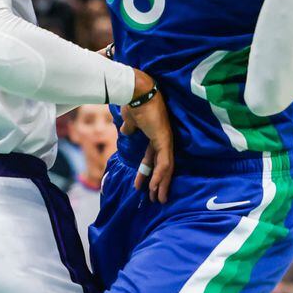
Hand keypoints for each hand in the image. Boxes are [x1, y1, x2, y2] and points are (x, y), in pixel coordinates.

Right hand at [123, 71, 173, 202]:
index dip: (147, 172)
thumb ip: (130, 127)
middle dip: (157, 183)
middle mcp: (162, 139)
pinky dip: (160, 177)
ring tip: (158, 199)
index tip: (140, 185)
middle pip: (162, 166)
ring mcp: (166, 140)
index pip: (152, 158)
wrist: (136, 93)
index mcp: (154, 135)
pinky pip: (165, 163)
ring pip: (167, 168)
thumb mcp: (130, 120)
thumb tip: (126, 131)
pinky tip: (155, 187)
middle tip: (153, 198)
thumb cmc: (133, 103)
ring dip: (161, 184)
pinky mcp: (165, 141)